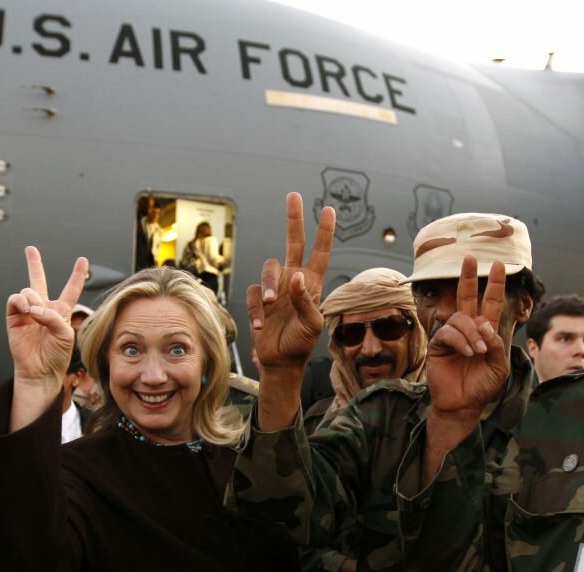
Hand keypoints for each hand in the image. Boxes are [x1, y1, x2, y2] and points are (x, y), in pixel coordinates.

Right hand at [7, 246, 88, 388]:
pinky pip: (15, 300)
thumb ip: (53, 317)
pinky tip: (27, 310)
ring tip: (35, 313)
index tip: (83, 260)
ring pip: (28, 291)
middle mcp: (44, 308)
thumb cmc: (56, 355)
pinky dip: (21, 301)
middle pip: (39, 280)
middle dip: (34, 264)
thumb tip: (33, 309)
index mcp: (61, 311)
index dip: (77, 275)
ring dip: (33, 299)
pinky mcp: (14, 317)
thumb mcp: (65, 334)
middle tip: (30, 249)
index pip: (71, 289)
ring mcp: (27, 312)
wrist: (40, 370)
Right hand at [246, 193, 335, 370]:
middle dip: (294, 219)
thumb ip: (305, 300)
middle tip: (294, 196)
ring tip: (272, 306)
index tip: (328, 210)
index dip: (324, 232)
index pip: (319, 253)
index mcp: (312, 284)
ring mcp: (276, 288)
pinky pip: (254, 293)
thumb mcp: (311, 325)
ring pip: (268, 268)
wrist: (281, 362)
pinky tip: (261, 325)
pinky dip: (257, 309)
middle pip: (293, 243)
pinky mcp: (260, 300)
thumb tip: (296, 275)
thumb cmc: (301, 344)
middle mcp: (294, 280)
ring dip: (269, 285)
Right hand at [426, 256, 508, 416]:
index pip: (491, 303)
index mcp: (486, 332)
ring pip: (460, 318)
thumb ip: (496, 344)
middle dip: (469, 277)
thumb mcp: (500, 366)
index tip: (500, 265)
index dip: (495, 285)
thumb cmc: (483, 386)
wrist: (464, 404)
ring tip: (478, 352)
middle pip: (467, 297)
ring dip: (472, 333)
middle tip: (470, 258)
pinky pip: (448, 333)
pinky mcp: (438, 345)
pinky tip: (467, 353)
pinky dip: (461, 342)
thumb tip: (484, 324)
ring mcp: (452, 336)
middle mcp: (469, 329)